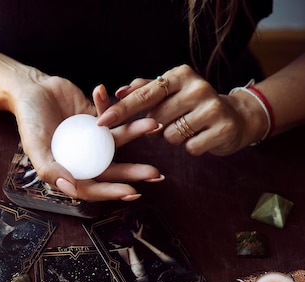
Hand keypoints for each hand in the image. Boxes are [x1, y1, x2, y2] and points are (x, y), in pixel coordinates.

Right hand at [11, 74, 162, 201]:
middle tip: (156, 173)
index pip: (94, 187)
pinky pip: (112, 115)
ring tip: (154, 126)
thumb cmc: (29, 122)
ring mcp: (93, 138)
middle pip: (114, 169)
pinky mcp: (98, 118)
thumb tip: (71, 188)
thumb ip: (50, 170)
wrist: (30, 90)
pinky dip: (118, 107)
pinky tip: (124, 98)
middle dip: (135, 172)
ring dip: (137, 133)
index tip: (132, 192)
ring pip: (119, 141)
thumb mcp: (35, 147)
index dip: (112, 192)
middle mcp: (86, 158)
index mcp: (71, 171)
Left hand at [97, 65, 264, 156]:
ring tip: (190, 128)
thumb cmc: (194, 105)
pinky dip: (191, 147)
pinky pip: (190, 148)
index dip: (121, 110)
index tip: (102, 122)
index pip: (144, 94)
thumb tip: (118, 92)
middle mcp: (197, 87)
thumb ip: (144, 90)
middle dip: (158, 127)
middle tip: (174, 121)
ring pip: (171, 136)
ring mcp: (211, 107)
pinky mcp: (222, 128)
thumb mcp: (171, 92)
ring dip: (174, 138)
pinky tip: (202, 137)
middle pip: (156, 120)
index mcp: (180, 75)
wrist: (236, 118)